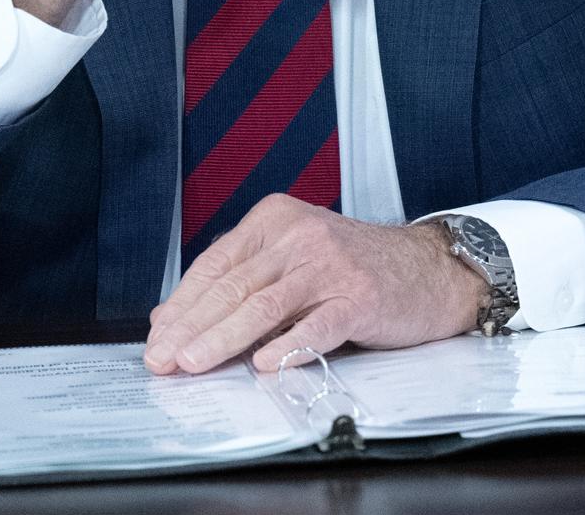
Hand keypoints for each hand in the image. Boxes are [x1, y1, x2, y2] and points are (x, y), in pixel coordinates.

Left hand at [143, 196, 487, 375]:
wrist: (427, 268)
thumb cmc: (352, 267)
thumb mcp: (292, 258)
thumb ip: (240, 279)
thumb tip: (174, 315)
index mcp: (274, 219)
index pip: (216, 264)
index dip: (182, 304)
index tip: (157, 337)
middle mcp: (298, 235)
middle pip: (233, 285)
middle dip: (192, 327)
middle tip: (164, 359)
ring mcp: (329, 265)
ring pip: (264, 305)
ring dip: (223, 338)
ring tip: (195, 364)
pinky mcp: (358, 296)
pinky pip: (317, 325)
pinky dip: (288, 346)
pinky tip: (263, 364)